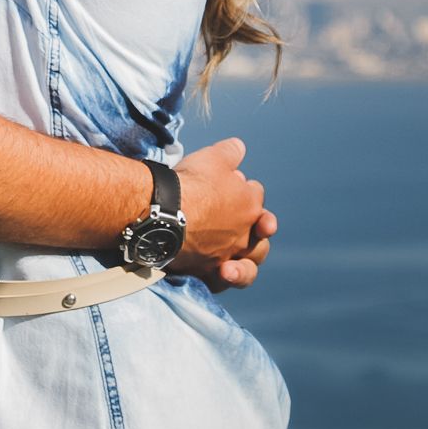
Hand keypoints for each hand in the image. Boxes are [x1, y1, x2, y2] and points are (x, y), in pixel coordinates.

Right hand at [172, 137, 275, 293]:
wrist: (165, 212)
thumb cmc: (190, 182)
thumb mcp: (212, 157)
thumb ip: (230, 152)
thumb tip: (239, 147)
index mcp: (250, 204)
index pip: (255, 193)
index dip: (242, 186)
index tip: (226, 181)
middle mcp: (245, 232)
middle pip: (261, 231)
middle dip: (259, 225)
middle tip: (241, 217)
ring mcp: (229, 255)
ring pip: (250, 263)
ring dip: (247, 259)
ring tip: (237, 253)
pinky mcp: (210, 272)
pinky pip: (223, 281)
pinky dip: (223, 278)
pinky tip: (217, 272)